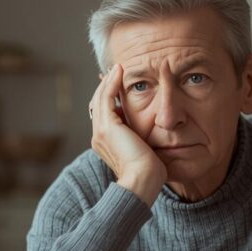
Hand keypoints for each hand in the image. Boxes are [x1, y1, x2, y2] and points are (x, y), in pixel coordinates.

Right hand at [89, 64, 165, 204]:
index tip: (119, 85)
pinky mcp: (107, 126)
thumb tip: (153, 131)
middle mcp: (98, 136)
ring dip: (108, 81)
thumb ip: (143, 140)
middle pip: (99, 104)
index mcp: (105, 143)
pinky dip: (111, 83)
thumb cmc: (149, 173)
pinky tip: (119, 71)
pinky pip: (106, 98)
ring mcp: (100, 131)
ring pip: (100, 98)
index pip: (105, 115)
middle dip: (107, 86)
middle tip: (116, 71)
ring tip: (118, 68)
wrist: (142, 182)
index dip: (110, 99)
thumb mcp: (145, 151)